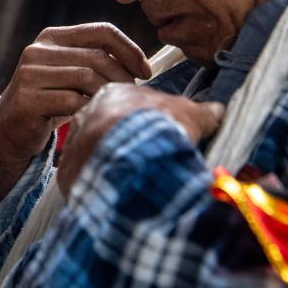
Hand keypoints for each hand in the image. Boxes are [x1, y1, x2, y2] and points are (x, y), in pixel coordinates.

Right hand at [0, 23, 150, 204]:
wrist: (10, 133)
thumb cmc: (50, 104)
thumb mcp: (71, 76)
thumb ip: (94, 63)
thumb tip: (141, 64)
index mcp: (51, 37)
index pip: (100, 30)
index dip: (129, 48)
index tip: (146, 71)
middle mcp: (38, 50)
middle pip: (96, 57)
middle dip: (123, 77)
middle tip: (135, 97)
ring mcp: (29, 74)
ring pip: (86, 78)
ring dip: (109, 95)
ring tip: (117, 108)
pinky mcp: (27, 99)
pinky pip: (72, 102)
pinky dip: (91, 110)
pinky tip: (97, 119)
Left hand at [56, 84, 223, 195]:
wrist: (132, 155)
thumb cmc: (160, 127)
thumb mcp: (190, 115)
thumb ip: (202, 113)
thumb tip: (218, 111)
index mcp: (111, 94)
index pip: (127, 106)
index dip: (146, 121)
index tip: (159, 135)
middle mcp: (86, 114)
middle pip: (107, 129)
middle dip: (126, 143)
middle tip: (147, 161)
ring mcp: (74, 142)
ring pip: (93, 153)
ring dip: (111, 165)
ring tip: (134, 180)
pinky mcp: (69, 172)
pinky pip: (84, 178)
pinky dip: (99, 185)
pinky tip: (115, 193)